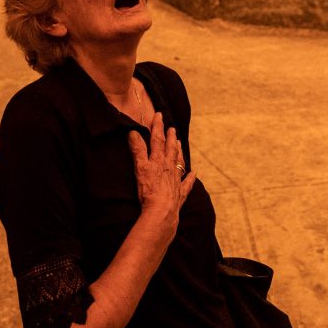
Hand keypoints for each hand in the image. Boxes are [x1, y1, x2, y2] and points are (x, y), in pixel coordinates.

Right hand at [128, 112, 194, 229]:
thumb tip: (133, 132)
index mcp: (158, 160)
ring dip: (178, 152)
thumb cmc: (149, 190)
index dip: (158, 127)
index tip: (159, 115)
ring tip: (179, 143)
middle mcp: (169, 167)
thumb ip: (137, 150)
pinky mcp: (179, 193)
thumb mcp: (140, 168)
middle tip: (172, 128)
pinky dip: (190, 177)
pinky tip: (194, 173)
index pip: (157, 140)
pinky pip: (187, 183)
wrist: (161, 211)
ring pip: (179, 162)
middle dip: (170, 137)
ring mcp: (176, 180)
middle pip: (170, 149)